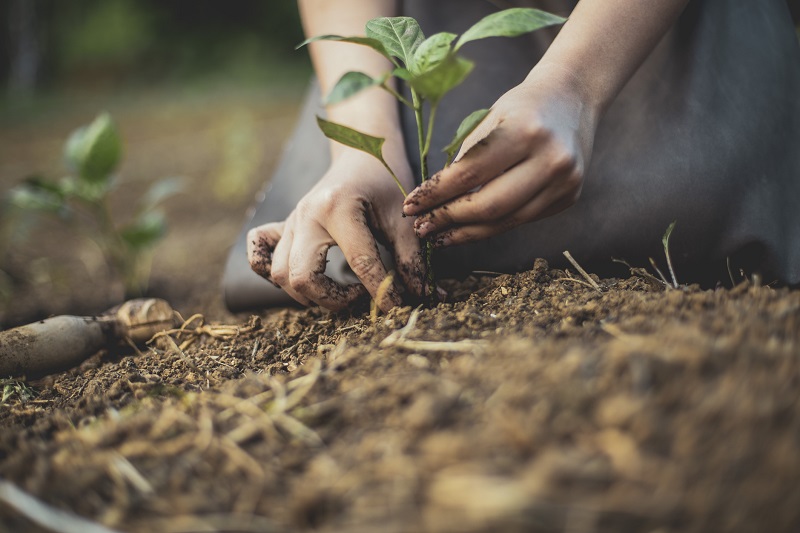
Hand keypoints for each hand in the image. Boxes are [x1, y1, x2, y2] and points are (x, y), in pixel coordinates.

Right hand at [247, 150, 421, 311]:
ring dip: (309, 293)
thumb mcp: (403, 219)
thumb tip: (428, 297)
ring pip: (281, 274)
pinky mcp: (282, 226)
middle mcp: (306, 215)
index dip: (381, 292)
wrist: (361, 154)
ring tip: (339, 290)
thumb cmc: (385, 184)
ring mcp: (290, 221)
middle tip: (359, 297)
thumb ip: (413, 259)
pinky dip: (270, 271)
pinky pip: (259, 253)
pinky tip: (299, 277)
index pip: (359, 263)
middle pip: (302, 277)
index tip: (397, 307)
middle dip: (332, 299)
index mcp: (338, 208)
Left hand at [402, 67, 598, 246]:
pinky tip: (468, 229)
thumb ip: (465, 160)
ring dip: (467, 233)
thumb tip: (432, 202)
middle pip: (489, 205)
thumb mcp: (488, 120)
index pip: (469, 174)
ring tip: (439, 236)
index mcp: (526, 131)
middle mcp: (551, 159)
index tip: (410, 205)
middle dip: (449, 219)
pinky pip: (521, 220)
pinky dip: (491, 226)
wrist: (572, 99)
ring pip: (506, 221)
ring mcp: (565, 182)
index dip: (436, 194)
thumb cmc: (520, 107)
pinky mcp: (568, 197)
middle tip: (422, 227)